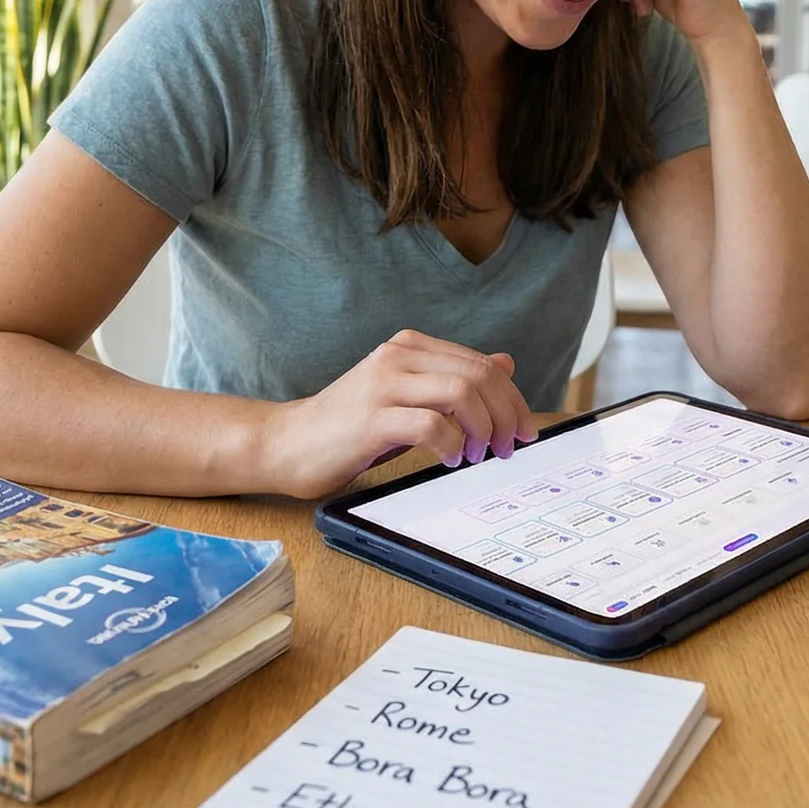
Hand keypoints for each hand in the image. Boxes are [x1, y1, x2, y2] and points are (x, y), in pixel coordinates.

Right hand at [265, 330, 537, 498]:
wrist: (286, 443)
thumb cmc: (349, 425)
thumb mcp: (407, 394)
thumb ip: (453, 377)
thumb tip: (506, 363)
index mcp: (410, 346)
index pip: (482, 364)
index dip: (512, 399)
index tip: (522, 431)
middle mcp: (398, 356)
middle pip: (479, 376)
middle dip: (506, 416)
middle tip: (508, 448)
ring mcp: (383, 385)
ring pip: (461, 394)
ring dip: (483, 431)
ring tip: (479, 456)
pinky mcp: (372, 419)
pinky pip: (432, 426)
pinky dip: (453, 446)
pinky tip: (450, 461)